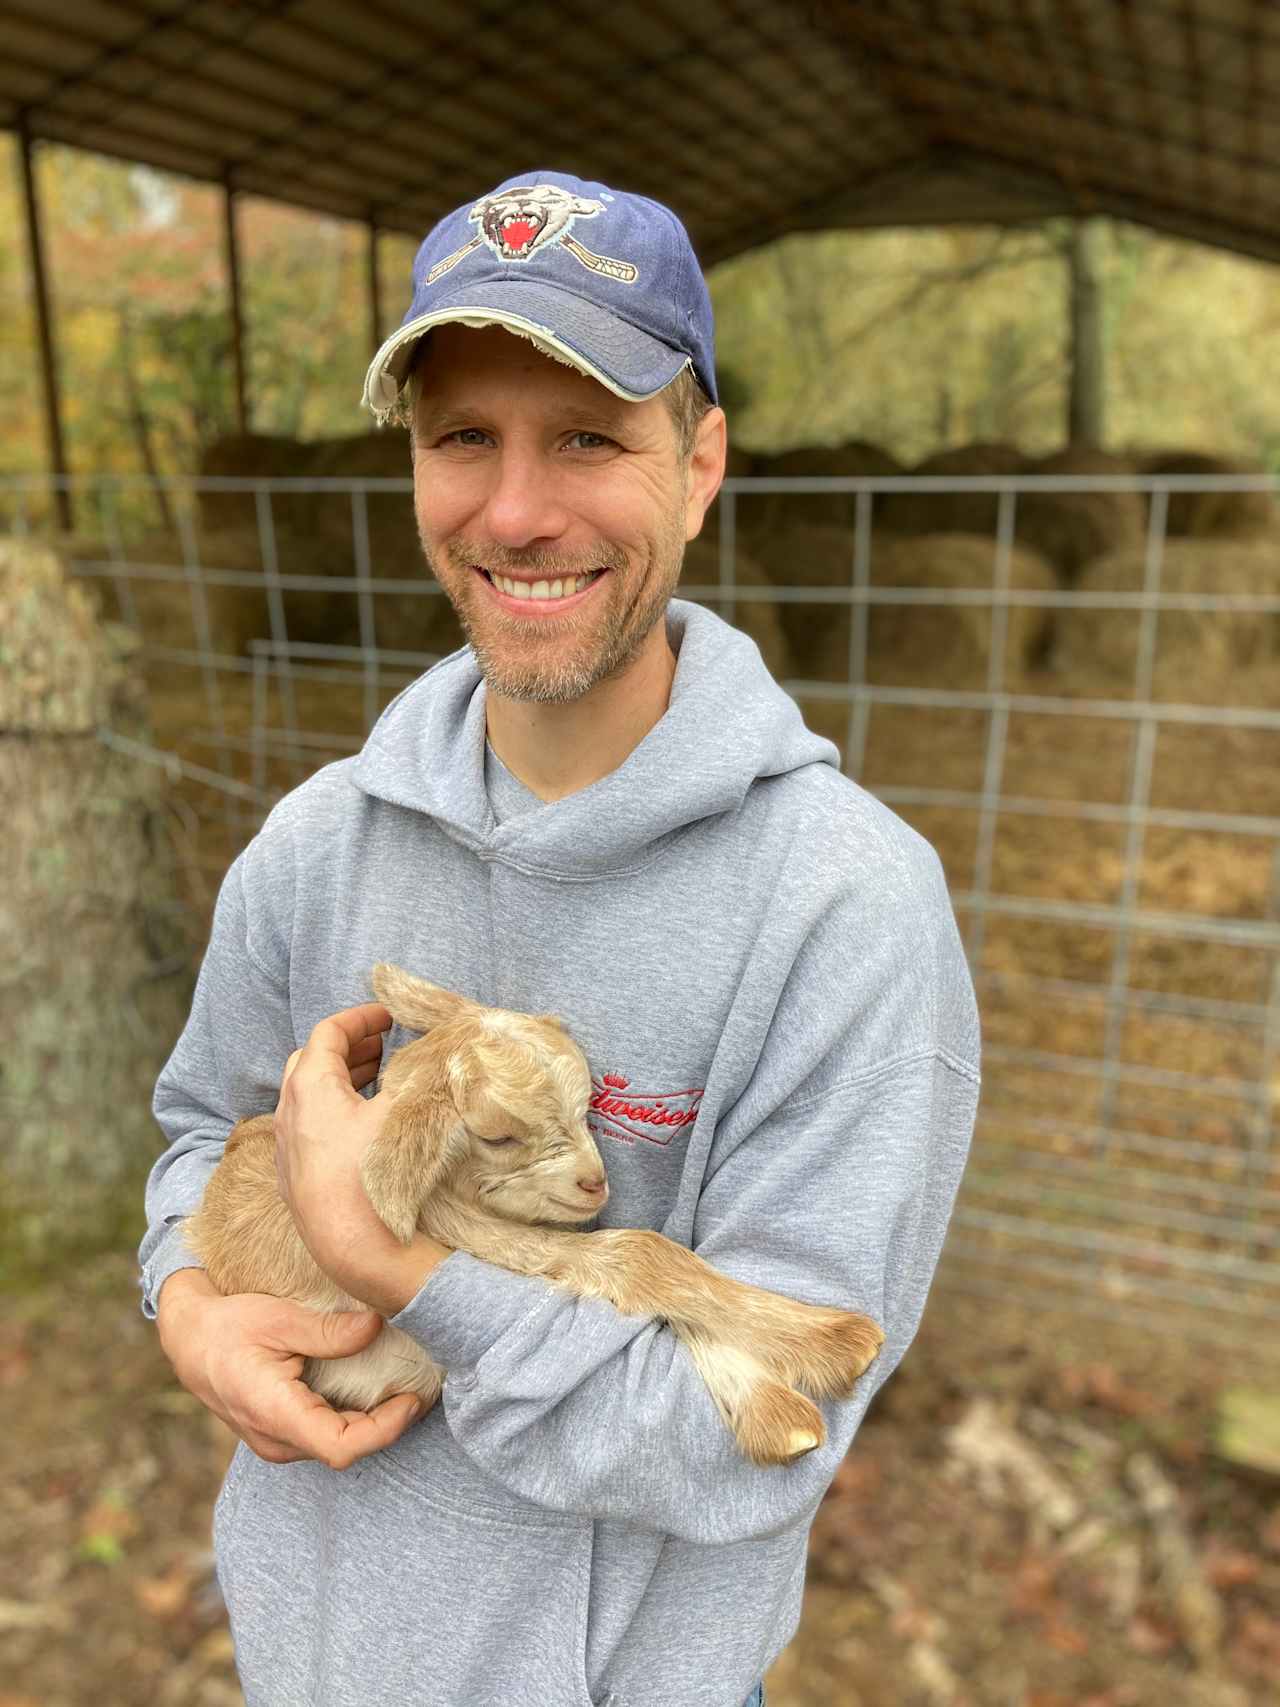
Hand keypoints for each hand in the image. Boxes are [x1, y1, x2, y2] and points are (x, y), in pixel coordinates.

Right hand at [156, 1268, 430, 1469]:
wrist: (189, 1340)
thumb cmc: (228, 1327)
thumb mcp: (278, 1318)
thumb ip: (327, 1330)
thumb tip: (376, 1326)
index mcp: (276, 1414)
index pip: (342, 1447)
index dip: (385, 1430)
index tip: (412, 1399)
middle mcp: (276, 1441)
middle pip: (346, 1448)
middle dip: (388, 1424)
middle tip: (422, 1386)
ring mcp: (275, 1443)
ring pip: (336, 1445)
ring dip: (372, 1422)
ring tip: (403, 1385)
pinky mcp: (278, 1435)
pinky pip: (323, 1436)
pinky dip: (352, 1418)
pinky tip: (372, 1389)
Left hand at [274, 1002, 450, 1312]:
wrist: (359, 1253)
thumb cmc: (381, 1176)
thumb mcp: (411, 1111)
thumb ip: (425, 1071)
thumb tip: (446, 1047)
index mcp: (310, 1089)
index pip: (327, 1034)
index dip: (359, 1018)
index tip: (388, 1016)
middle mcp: (288, 1117)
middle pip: (309, 1063)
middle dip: (347, 1047)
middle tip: (382, 1042)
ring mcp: (287, 1153)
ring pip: (306, 1099)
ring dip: (340, 1080)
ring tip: (378, 1078)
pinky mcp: (295, 1183)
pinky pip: (307, 1130)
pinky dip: (332, 1112)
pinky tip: (363, 1126)